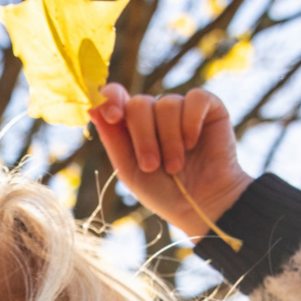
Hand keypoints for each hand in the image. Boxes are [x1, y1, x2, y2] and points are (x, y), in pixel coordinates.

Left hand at [88, 83, 253, 239]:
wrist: (201, 204)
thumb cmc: (163, 191)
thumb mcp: (130, 169)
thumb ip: (112, 138)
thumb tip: (92, 106)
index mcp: (131, 125)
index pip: (115, 96)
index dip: (110, 99)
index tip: (112, 116)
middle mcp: (155, 113)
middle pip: (139, 104)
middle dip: (143, 138)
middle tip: (152, 166)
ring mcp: (181, 108)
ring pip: (167, 104)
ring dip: (169, 139)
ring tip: (175, 166)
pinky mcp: (209, 107)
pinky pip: (195, 99)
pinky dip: (191, 122)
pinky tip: (193, 143)